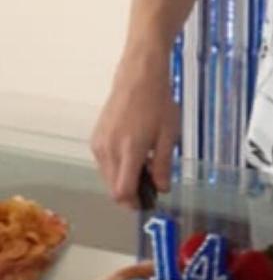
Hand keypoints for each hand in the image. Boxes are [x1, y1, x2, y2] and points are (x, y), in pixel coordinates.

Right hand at [90, 54, 178, 206]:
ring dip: (123, 179)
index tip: (147, 203)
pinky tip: (134, 154)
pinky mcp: (95, 137)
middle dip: (130, 193)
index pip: (122, 191)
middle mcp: (108, 150)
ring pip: (107, 176)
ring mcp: (98, 143)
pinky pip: (104, 163)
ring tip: (146, 165)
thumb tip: (162, 188)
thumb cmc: (158, 101)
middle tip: (151, 186)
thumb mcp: (169, 133)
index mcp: (128, 149)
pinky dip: (117, 166)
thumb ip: (163, 164)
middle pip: (112, 187)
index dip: (134, 203)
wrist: (139, 76)